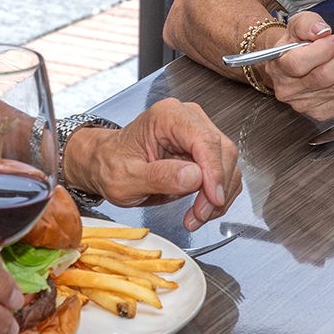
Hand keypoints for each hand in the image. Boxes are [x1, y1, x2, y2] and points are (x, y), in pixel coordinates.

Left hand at [64, 98, 242, 230]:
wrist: (105, 164)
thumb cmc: (111, 165)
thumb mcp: (126, 178)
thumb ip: (159, 176)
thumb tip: (194, 176)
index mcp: (167, 117)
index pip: (205, 140)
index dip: (215, 172)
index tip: (213, 199)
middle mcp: (187, 119)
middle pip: (222, 152)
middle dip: (216, 189)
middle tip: (200, 215)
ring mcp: (197, 133)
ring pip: (228, 164)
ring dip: (218, 196)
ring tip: (196, 216)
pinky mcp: (202, 150)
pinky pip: (223, 173)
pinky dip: (217, 195)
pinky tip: (200, 209)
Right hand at [259, 11, 333, 120]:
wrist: (291, 62)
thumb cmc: (295, 44)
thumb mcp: (296, 25)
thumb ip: (308, 24)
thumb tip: (322, 30)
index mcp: (279, 68)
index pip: (300, 63)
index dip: (325, 50)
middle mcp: (290, 90)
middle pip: (325, 77)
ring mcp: (306, 104)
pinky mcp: (323, 112)